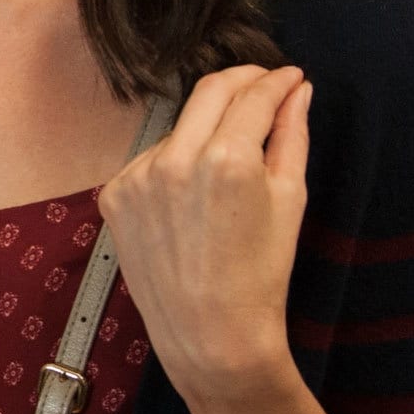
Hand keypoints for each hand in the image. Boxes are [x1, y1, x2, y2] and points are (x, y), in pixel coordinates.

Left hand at [97, 65, 311, 398]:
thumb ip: (291, 135)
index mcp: (226, 158)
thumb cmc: (260, 275)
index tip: (290, 77)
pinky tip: (192, 198)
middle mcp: (175, 159)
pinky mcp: (115, 195)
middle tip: (265, 84)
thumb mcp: (289, 200)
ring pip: (180, 128)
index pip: (253, 95)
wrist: (211, 336)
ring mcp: (137, 176)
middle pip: (209, 92)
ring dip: (207, 130)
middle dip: (242, 81)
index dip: (277, 81)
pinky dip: (174, 164)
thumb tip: (298, 91)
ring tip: (231, 163)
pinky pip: (151, 161)